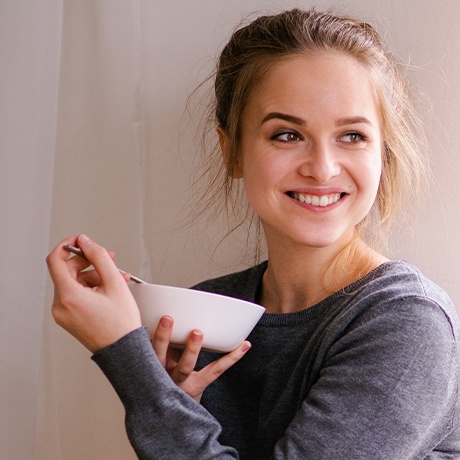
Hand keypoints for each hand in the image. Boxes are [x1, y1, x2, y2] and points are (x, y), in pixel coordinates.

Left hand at [46, 234, 141, 352]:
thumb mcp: (115, 283)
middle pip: (67, 271)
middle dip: (88, 262)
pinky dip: (90, 288)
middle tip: (107, 259)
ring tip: (115, 279)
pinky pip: (76, 295)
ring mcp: (63, 313)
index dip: (68, 245)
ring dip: (93, 276)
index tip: (81, 241)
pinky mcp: (69, 318)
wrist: (124, 350)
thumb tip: (86, 242)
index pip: (56, 260)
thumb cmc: (121, 324)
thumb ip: (99, 256)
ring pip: (74, 283)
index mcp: (69, 296)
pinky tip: (108, 289)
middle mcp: (60, 306)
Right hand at [152, 315, 250, 401]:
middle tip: (168, 319)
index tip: (151, 318)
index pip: (147, 350)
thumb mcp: (158, 364)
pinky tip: (244, 345)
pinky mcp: (199, 385)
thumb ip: (161, 345)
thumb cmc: (166, 381)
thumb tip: (165, 316)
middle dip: (163, 338)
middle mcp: (164, 377)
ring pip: (184, 366)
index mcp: (151, 367)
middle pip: (160, 357)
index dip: (148, 335)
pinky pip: (215, 370)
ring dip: (191, 348)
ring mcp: (182, 383)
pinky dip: (232, 356)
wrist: (173, 414)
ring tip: (197, 333)